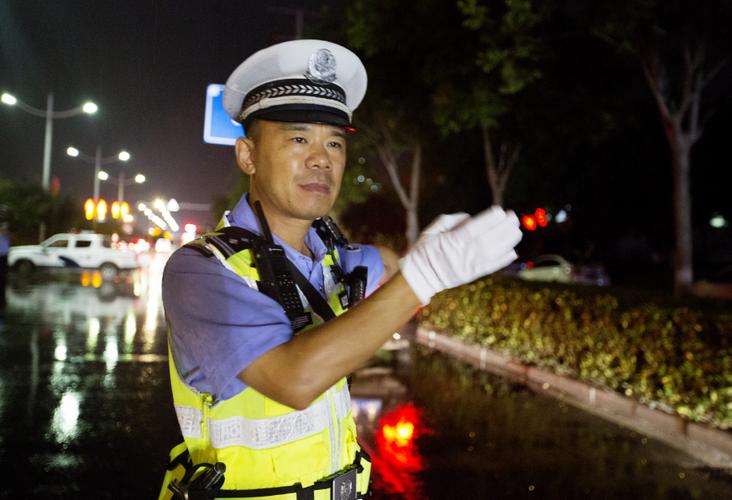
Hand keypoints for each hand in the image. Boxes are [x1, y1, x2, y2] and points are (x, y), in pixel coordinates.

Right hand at [399, 207, 521, 303]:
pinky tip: (513, 250)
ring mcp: (470, 265)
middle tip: (514, 217)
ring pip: (494, 252)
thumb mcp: (431, 230)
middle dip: (504, 227)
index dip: (488, 219)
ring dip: (508, 241)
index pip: (473, 228)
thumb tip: (469, 217)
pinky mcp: (473, 274)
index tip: (500, 210)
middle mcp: (464, 253)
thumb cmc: (425, 250)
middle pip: (488, 238)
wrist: (421, 277)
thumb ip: (450, 221)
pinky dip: (504, 259)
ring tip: (517, 231)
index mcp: (452, 241)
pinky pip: (492, 266)